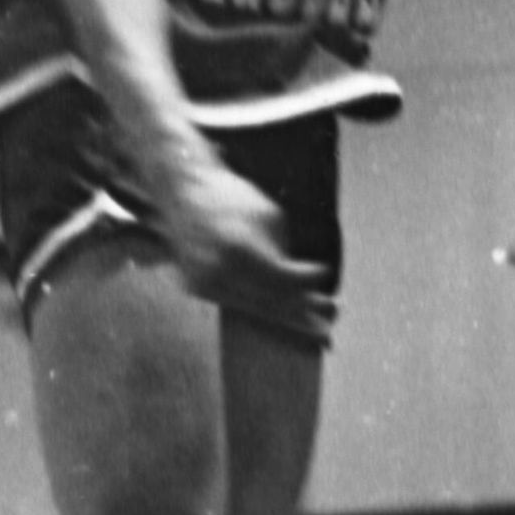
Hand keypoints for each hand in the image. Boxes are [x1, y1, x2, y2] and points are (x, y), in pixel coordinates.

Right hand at [161, 163, 327, 310]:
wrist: (183, 192)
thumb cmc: (232, 198)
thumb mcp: (269, 216)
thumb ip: (284, 251)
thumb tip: (302, 283)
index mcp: (239, 250)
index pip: (282, 279)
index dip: (308, 282)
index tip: (327, 276)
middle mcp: (219, 271)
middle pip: (270, 301)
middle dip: (303, 311)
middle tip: (331, 316)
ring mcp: (204, 283)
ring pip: (253, 307)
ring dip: (285, 316)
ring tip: (315, 323)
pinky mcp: (196, 288)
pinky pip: (236, 302)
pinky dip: (259, 307)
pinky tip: (282, 313)